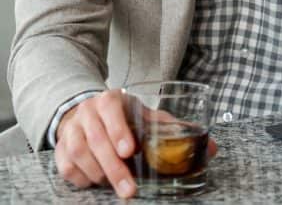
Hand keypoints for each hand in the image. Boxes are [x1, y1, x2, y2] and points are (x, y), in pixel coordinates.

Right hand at [55, 90, 219, 199]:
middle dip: (113, 167)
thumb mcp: (146, 115)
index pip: (110, 111)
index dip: (119, 131)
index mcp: (110, 100)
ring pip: (78, 155)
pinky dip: (81, 178)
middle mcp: (87, 112)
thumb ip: (174, 128)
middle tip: (129, 189)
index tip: (130, 150)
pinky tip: (96, 182)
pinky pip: (65, 167)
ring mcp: (70, 130)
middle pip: (96, 140)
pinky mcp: (60, 147)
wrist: (88, 112)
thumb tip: (212, 148)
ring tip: (117, 186)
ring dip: (98, 174)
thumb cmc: (123, 116)